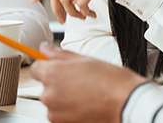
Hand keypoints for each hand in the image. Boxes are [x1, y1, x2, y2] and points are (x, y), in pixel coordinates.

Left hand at [31, 44, 146, 122]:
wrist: (126, 104)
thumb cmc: (110, 81)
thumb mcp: (84, 59)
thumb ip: (59, 55)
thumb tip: (44, 49)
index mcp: (52, 74)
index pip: (36, 67)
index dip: (47, 65)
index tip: (56, 66)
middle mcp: (49, 95)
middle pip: (45, 85)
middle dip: (58, 81)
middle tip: (79, 79)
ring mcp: (54, 112)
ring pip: (53, 100)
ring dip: (64, 96)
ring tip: (86, 92)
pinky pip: (60, 113)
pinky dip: (69, 109)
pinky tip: (86, 103)